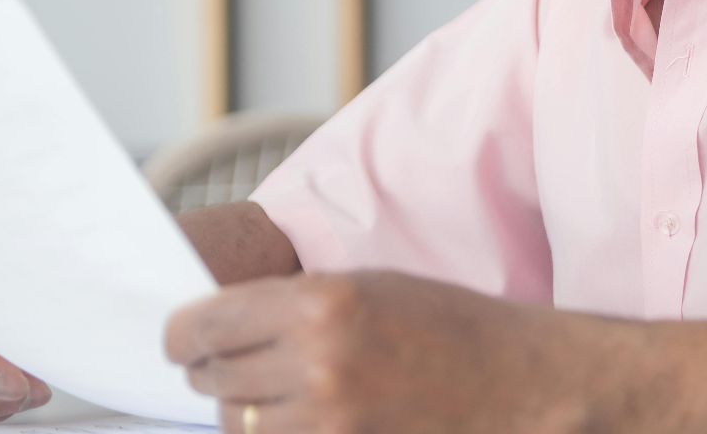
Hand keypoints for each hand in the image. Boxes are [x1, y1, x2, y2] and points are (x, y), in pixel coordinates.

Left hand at [164, 270, 599, 432]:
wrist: (525, 386)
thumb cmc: (456, 328)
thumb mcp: (373, 286)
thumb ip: (294, 305)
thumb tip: (224, 325)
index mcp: (321, 304)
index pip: (205, 324)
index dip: (183, 335)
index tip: (181, 340)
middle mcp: (317, 365)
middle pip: (213, 378)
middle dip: (214, 371)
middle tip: (228, 363)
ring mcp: (330, 423)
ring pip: (237, 425)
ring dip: (243, 411)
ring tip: (277, 392)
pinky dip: (278, 433)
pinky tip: (303, 418)